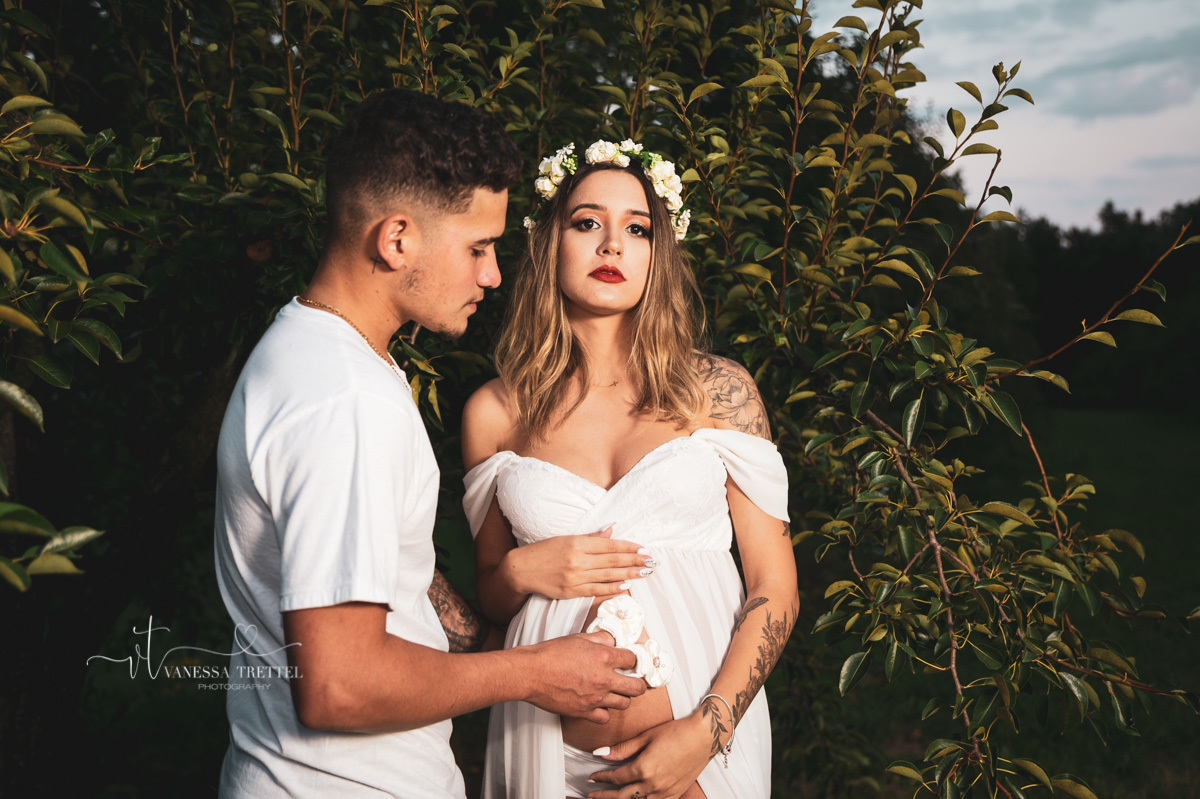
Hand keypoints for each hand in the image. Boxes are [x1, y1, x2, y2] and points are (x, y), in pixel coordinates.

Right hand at [504, 526, 652, 599]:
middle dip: (635, 561)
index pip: (610, 545)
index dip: (629, 547)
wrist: (521, 570)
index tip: (644, 549)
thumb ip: (591, 537)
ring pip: (608, 575)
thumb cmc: (543, 551)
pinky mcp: (571, 592)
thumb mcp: (566, 538)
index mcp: (577, 543)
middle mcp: (578, 560)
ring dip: (629, 574)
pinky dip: (612, 588)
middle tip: (652, 561)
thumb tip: (612, 530)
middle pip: (613, 560)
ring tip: (645, 572)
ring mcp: (575, 577)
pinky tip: (626, 586)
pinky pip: (596, 590)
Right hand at [523, 632, 647, 722]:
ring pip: (625, 704)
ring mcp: (596, 697)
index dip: (633, 660)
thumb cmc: (550, 654)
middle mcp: (604, 679)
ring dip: (622, 697)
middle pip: (637, 687)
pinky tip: (599, 705)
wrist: (531, 673)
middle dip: (638, 683)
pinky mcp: (584, 712)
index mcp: (604, 657)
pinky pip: (605, 718)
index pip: (633, 660)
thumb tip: (613, 641)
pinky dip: (604, 713)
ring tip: (615, 692)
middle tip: (632, 681)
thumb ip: (600, 639)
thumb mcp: (578, 638)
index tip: (630, 662)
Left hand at [586, 713, 715, 798]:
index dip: (602, 778)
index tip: (592, 777)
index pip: (616, 777)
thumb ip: (623, 748)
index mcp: (644, 768)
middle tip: (592, 794)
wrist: (704, 737)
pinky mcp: (675, 794)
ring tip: (610, 798)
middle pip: (622, 796)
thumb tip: (600, 753)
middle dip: (605, 796)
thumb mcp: (647, 737)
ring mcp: (665, 792)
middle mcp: (653, 784)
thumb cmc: (677, 732)